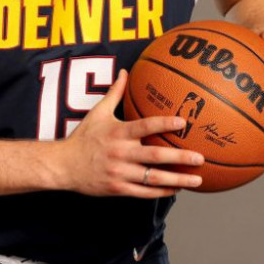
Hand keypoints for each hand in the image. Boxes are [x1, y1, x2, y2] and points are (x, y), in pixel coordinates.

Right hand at [60, 70, 204, 197]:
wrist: (63, 165)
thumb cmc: (83, 136)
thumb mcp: (98, 112)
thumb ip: (115, 93)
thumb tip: (125, 71)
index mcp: (118, 133)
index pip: (144, 126)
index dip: (163, 124)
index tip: (183, 122)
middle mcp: (120, 153)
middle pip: (154, 156)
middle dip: (179, 157)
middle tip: (200, 157)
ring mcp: (119, 173)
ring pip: (153, 178)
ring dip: (177, 179)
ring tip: (197, 178)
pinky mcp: (118, 189)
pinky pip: (143, 192)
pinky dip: (161, 190)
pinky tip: (177, 188)